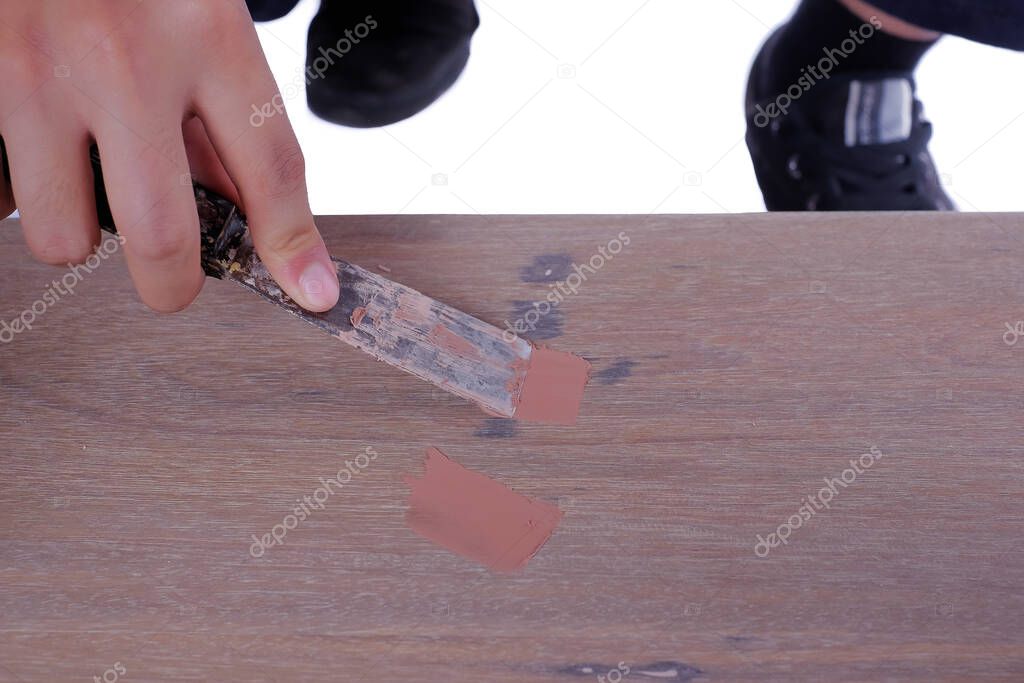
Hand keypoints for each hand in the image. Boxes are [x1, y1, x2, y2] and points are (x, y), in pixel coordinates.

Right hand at [0, 0, 338, 311]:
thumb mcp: (204, 20)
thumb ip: (219, 120)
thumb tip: (236, 219)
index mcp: (206, 32)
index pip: (270, 168)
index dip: (293, 245)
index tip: (311, 290)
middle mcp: (124, 57)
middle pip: (162, 234)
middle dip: (171, 283)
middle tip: (171, 273)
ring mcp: (36, 69)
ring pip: (62, 233)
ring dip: (79, 231)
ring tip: (86, 181)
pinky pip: (1, 195)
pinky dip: (25, 195)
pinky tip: (41, 151)